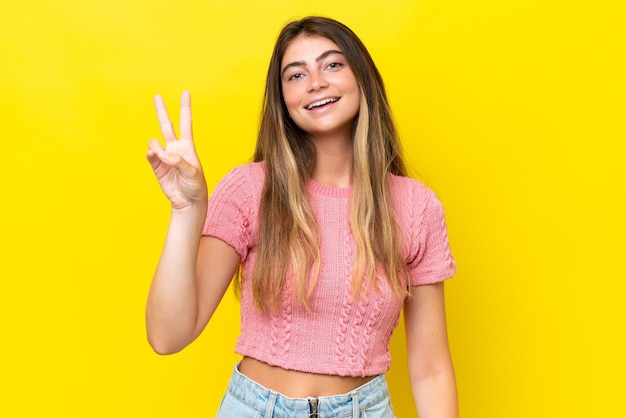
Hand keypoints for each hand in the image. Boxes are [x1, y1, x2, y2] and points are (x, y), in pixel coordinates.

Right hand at [146, 91, 206, 209]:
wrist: (188, 203)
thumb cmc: (196, 187)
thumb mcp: (193, 173)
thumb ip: (178, 162)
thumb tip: (163, 154)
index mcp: (187, 147)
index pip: (186, 123)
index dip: (185, 108)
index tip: (185, 92)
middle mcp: (175, 149)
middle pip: (167, 125)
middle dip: (162, 111)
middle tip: (157, 96)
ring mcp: (164, 157)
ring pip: (155, 142)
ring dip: (157, 147)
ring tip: (164, 158)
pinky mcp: (156, 167)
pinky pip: (150, 156)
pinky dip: (151, 154)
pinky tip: (154, 155)